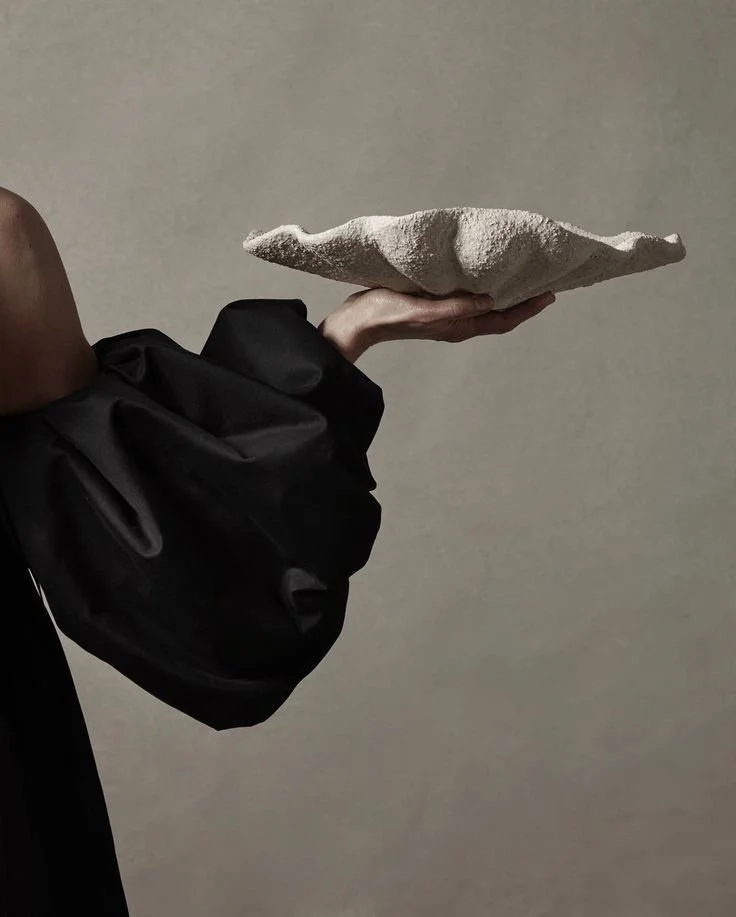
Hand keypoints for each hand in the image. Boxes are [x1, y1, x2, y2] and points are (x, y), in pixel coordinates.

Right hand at [344, 287, 555, 345]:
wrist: (356, 321)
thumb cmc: (386, 315)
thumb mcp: (423, 310)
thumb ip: (456, 307)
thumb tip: (490, 301)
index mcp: (457, 327)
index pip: (502, 320)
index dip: (527, 309)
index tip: (550, 294)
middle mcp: (456, 323)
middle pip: (498, 314)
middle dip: (523, 301)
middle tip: (544, 283)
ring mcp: (445, 315)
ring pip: (484, 305)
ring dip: (504, 293)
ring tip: (522, 277)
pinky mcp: (433, 304)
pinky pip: (468, 297)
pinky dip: (483, 287)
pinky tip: (484, 273)